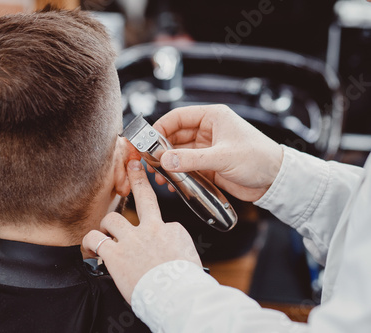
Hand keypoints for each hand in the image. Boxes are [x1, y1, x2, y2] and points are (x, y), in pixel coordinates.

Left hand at [82, 159, 200, 303]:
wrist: (178, 296)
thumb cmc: (186, 283)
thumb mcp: (190, 258)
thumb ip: (177, 249)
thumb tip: (172, 252)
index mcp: (172, 230)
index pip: (160, 222)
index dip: (155, 231)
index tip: (154, 243)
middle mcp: (151, 229)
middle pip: (144, 196)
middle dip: (138, 178)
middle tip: (133, 165)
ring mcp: (132, 239)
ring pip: (112, 219)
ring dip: (107, 226)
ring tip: (106, 235)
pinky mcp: (115, 253)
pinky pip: (95, 239)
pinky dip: (90, 242)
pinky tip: (90, 248)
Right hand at [152, 105, 282, 201]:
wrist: (276, 181)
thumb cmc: (258, 159)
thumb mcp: (223, 157)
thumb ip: (191, 159)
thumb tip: (164, 160)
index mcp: (212, 117)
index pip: (178, 117)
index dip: (159, 128)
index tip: (145, 142)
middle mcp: (207, 130)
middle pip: (174, 136)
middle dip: (160, 149)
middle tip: (149, 163)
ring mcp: (206, 148)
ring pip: (178, 153)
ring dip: (167, 164)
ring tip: (160, 177)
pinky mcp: (208, 165)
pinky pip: (186, 167)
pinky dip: (176, 174)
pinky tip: (172, 183)